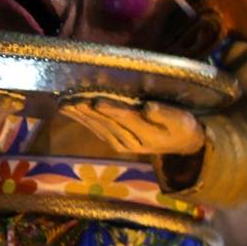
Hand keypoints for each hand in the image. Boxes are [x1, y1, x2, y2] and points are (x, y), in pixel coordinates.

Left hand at [58, 97, 204, 155]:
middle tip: (69, 100)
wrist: (182, 145)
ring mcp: (122, 144)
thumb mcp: (181, 120)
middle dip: (88, 112)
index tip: (97, 100)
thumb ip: (165, 114)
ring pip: (99, 128)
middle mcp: (132, 142)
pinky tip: (72, 112)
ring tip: (64, 104)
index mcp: (149, 134)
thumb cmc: (182, 127)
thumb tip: (148, 107)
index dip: (112, 110)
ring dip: (81, 116)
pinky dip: (84, 120)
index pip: (128, 119)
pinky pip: (97, 131)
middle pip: (108, 124)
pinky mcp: (116, 143)